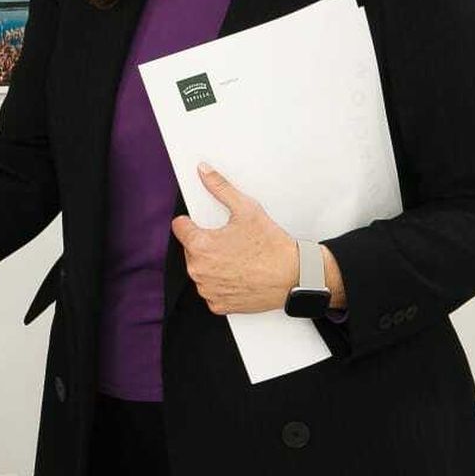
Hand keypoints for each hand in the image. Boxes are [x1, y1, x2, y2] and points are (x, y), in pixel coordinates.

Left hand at [170, 163, 297, 314]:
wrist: (295, 277)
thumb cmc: (271, 245)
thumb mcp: (246, 208)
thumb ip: (220, 187)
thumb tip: (203, 170)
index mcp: (200, 245)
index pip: (180, 227)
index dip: (192, 222)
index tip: (204, 224)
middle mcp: (198, 270)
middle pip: (191, 249)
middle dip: (205, 243)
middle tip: (229, 241)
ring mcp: (208, 289)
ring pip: (200, 270)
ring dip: (211, 264)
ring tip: (236, 258)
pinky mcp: (219, 305)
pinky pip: (211, 290)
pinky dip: (220, 284)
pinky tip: (237, 275)